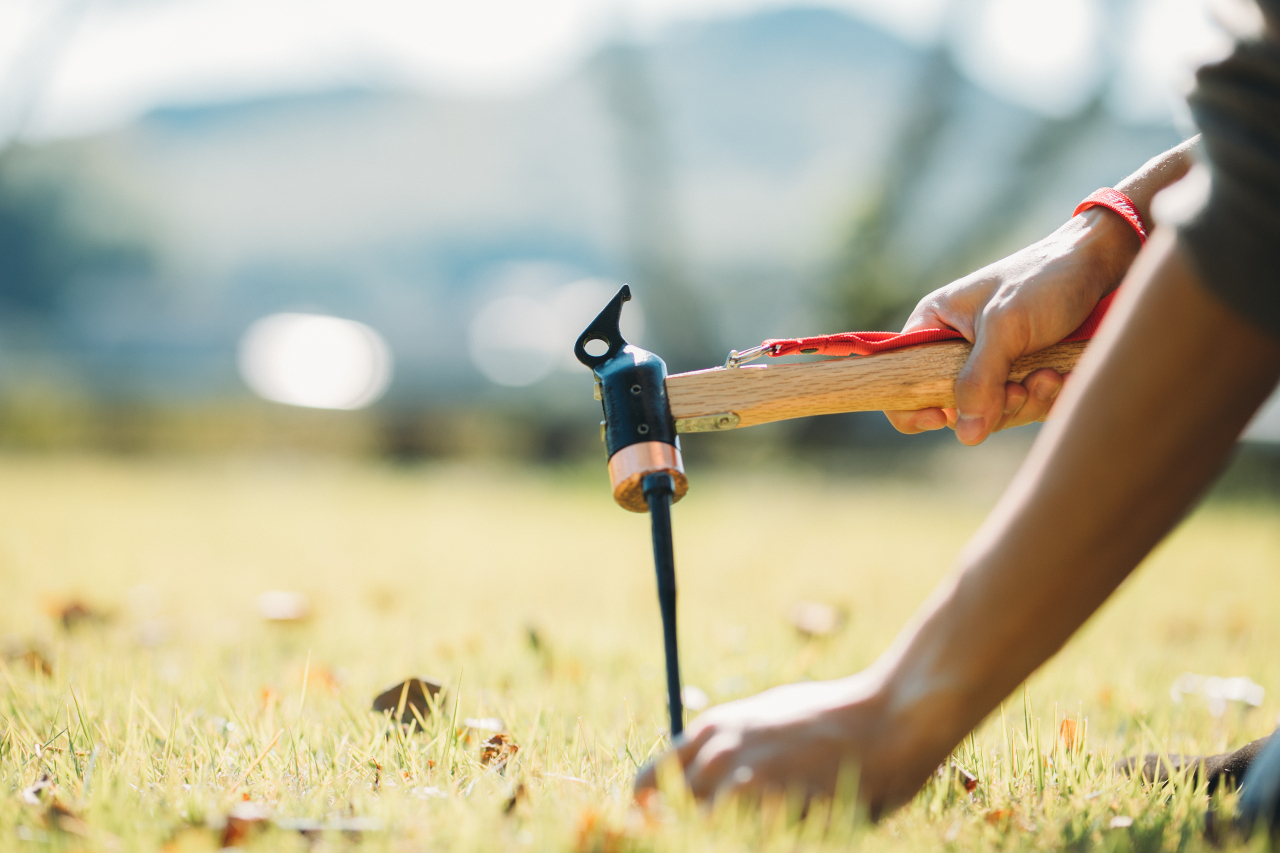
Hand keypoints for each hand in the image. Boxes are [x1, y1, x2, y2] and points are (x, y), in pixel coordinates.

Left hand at [634, 674, 946, 814]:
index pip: (648, 783)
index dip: (652, 813)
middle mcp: (714, 750)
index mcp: (710, 729)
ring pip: (708, 827)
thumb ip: (732, 742)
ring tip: (781, 810)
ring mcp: (736, 775)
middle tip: (737, 823)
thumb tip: (706, 772)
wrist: (885, 719)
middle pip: (676, 812)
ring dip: (733, 830)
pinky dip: (762, 834)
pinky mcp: (762, 797)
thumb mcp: (769, 717)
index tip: (662, 829)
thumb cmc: (836, 719)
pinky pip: (740, 835)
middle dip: (694, 827)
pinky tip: (798, 816)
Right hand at [885, 208, 1140, 444]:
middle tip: (1021, 387)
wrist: (1100, 263)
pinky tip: (1062, 376)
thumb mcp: (1005, 326)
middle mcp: (955, 348)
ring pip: (992, 413)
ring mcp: (990, 364)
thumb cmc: (1044, 279)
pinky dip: (1044, 399)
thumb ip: (980, 379)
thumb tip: (964, 435)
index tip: (944, 417)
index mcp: (933, 326)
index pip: (901, 379)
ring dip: (1024, 402)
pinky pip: (1023, 407)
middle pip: (953, 407)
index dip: (912, 407)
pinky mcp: (1021, 375)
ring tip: (1050, 375)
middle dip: (992, 405)